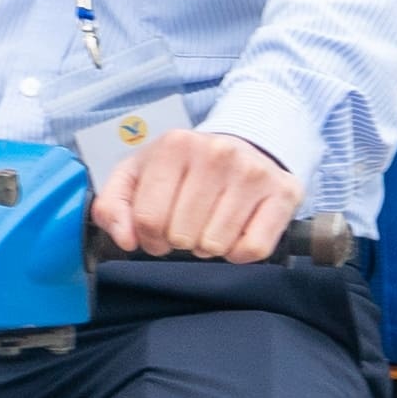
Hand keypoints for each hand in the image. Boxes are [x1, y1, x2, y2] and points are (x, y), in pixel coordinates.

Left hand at [98, 122, 305, 260]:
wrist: (243, 147)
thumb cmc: (185, 168)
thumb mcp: (139, 174)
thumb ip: (113, 205)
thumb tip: (124, 239)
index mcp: (176, 144)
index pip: (147, 219)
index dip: (148, 237)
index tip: (158, 230)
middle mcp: (217, 153)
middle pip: (182, 236)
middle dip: (180, 240)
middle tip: (189, 224)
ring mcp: (253, 172)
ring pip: (216, 246)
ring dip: (209, 246)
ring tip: (212, 223)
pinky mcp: (283, 193)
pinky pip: (252, 250)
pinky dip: (239, 252)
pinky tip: (236, 231)